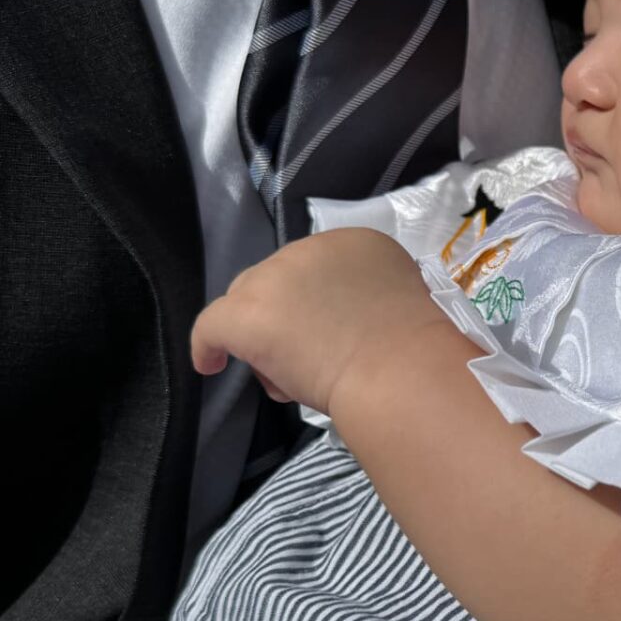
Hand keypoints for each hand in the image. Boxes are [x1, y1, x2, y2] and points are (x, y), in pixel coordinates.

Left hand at [190, 228, 438, 415]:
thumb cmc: (413, 351)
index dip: (317, 305)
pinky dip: (208, 345)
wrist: (399, 369)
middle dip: (287, 319)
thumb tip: (350, 322)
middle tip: (311, 359)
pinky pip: (212, 326)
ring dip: (263, 336)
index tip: (332, 335)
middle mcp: (310, 249)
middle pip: (278, 282)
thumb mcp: (402, 305)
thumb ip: (370, 300)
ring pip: (249, 304)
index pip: (316, 270)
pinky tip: (211, 363)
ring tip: (289, 377)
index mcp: (356, 243)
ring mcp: (274, 277)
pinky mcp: (245, 313)